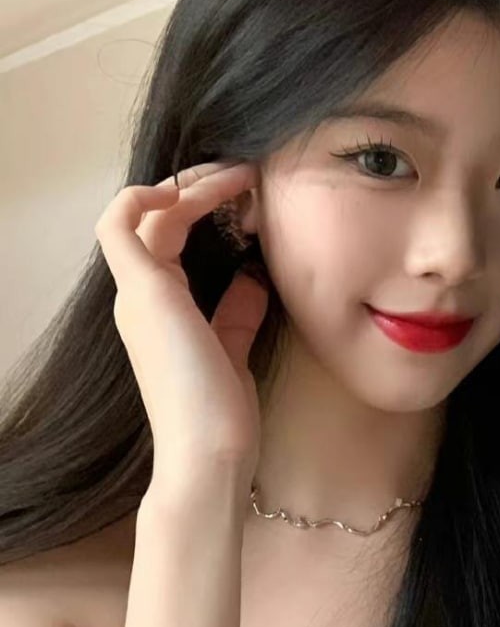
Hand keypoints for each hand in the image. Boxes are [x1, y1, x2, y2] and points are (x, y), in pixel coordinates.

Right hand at [94, 160, 269, 484]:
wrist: (209, 454)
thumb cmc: (221, 414)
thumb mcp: (233, 348)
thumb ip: (237, 313)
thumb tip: (252, 279)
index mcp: (159, 307)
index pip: (168, 234)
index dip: (205, 205)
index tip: (250, 195)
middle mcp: (139, 296)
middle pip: (156, 214)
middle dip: (200, 184)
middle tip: (247, 173)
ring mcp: (136, 293)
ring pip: (145, 211)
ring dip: (192, 183)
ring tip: (239, 174)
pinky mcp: (144, 293)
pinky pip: (120, 224)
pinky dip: (145, 196)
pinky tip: (189, 189)